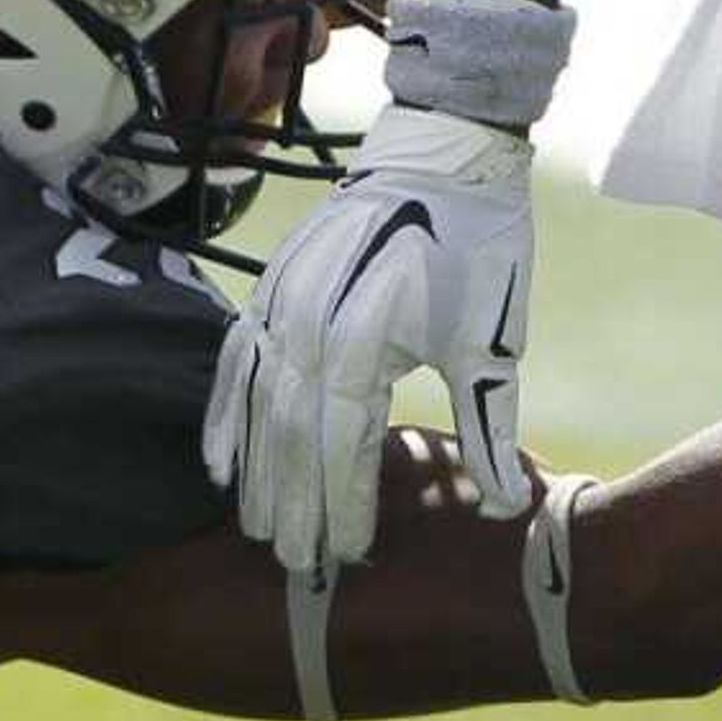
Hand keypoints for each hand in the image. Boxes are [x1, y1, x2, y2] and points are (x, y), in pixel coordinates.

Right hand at [205, 101, 538, 574]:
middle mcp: (312, 324)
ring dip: (256, 472)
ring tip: (261, 531)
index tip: (350, 556)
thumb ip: (488, 426)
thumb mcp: (493, 339)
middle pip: (291, 435)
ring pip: (258, 404)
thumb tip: (503, 509)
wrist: (443, 152)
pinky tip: (218, 464)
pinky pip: (234, 359)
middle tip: (299, 568)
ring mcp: (283, 301)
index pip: (344, 444)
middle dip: (295, 505)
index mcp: (369, 339)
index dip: (344, 504)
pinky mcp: (272, 284)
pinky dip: (224, 413)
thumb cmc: (478, 246)